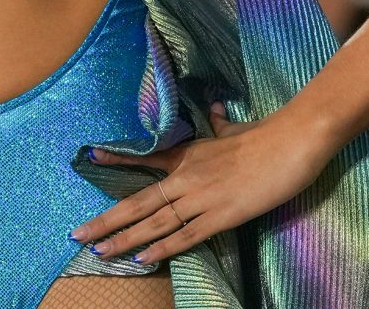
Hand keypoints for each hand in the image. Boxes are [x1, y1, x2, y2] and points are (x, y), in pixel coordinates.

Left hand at [70, 103, 327, 267]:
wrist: (290, 142)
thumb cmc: (264, 135)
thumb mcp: (234, 129)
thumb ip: (220, 125)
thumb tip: (216, 111)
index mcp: (190, 155)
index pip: (147, 157)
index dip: (119, 160)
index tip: (92, 157)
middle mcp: (187, 177)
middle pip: (139, 202)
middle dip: (107, 220)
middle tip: (78, 233)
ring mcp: (202, 198)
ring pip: (155, 223)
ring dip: (125, 239)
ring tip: (99, 251)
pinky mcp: (221, 216)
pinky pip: (185, 236)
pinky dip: (162, 248)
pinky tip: (142, 258)